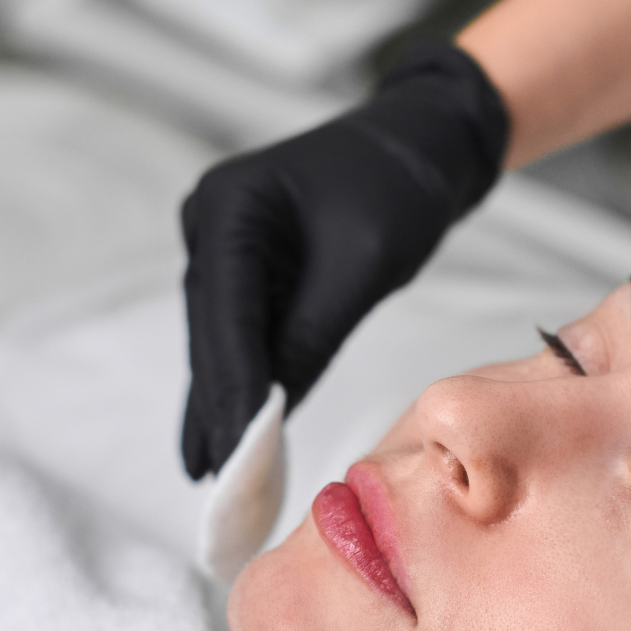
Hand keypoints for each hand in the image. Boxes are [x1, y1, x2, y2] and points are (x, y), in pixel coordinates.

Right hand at [178, 41, 508, 478]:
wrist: (421, 141)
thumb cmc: (401, 187)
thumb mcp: (362, 267)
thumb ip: (310, 335)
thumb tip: (270, 411)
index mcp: (229, 208)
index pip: (226, 319)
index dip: (228, 396)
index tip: (233, 461)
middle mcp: (210, 221)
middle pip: (212, 334)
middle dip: (219, 410)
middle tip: (221, 489)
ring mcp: (222, 241)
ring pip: (221, 339)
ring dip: (225, 403)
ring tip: (221, 476)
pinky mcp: (246, 261)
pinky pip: (242, 330)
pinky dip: (246, 379)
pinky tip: (236, 433)